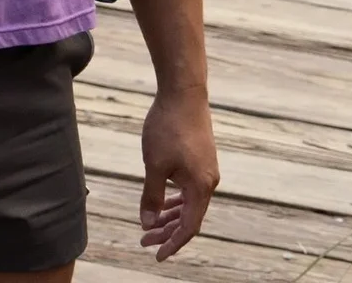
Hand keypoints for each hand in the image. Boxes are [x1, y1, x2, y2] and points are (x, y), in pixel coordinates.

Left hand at [139, 87, 217, 259]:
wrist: (184, 96)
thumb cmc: (167, 129)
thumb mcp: (154, 165)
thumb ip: (151, 196)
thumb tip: (148, 223)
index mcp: (201, 187)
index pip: (189, 227)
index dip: (173, 243)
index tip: (157, 255)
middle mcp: (208, 183)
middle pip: (188, 217)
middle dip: (166, 231)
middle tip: (143, 240)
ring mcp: (205, 172)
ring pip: (188, 203)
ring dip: (169, 216)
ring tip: (148, 226)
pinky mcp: (200, 161)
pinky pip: (188, 189)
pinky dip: (174, 200)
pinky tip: (161, 204)